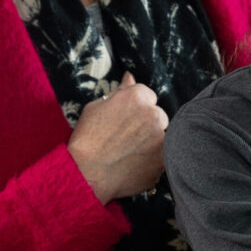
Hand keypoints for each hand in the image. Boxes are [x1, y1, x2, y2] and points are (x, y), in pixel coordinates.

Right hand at [67, 71, 168, 202]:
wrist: (85, 173)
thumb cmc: (86, 139)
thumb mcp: (95, 107)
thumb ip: (119, 92)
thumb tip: (130, 77)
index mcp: (138, 97)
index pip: (147, 96)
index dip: (135, 109)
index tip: (124, 121)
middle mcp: (154, 114)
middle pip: (158, 115)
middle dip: (146, 124)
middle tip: (125, 139)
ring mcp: (162, 137)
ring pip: (162, 135)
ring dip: (150, 142)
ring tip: (129, 153)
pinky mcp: (164, 159)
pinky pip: (162, 155)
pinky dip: (152, 159)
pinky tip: (135, 164)